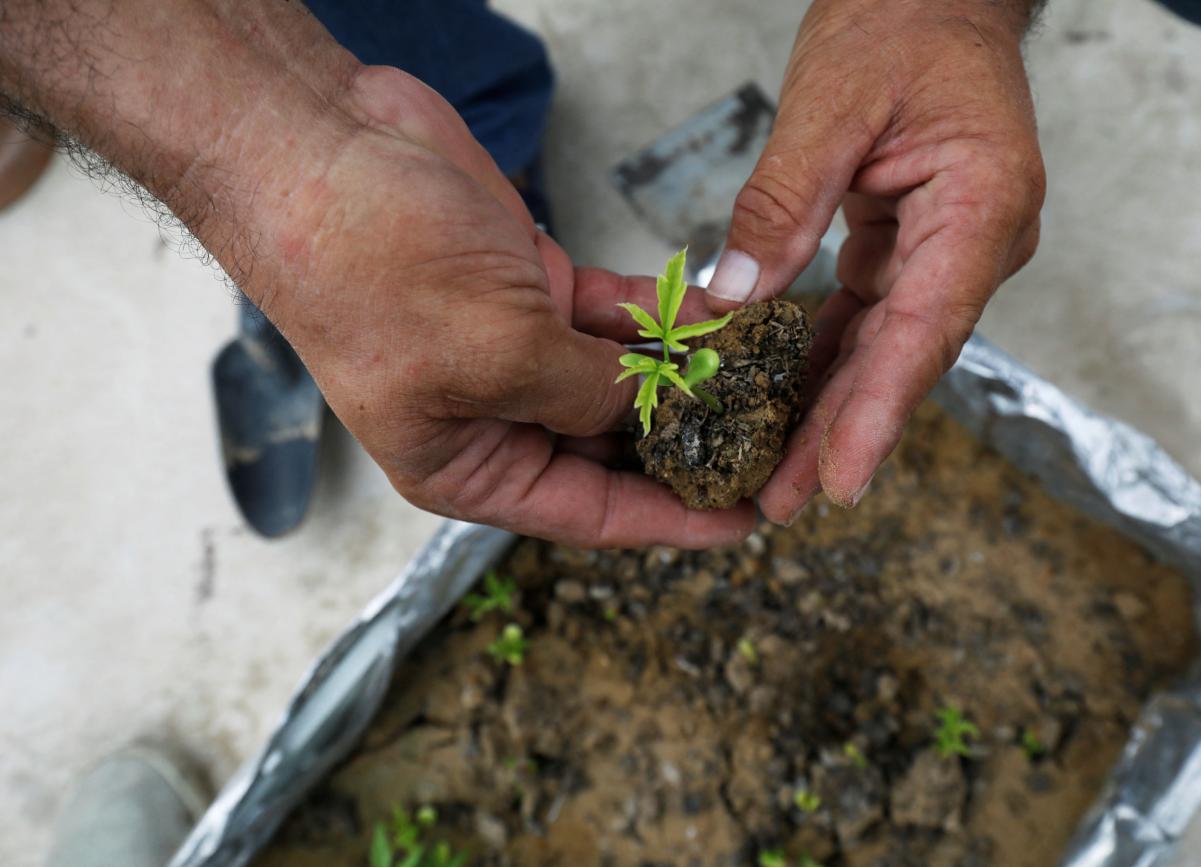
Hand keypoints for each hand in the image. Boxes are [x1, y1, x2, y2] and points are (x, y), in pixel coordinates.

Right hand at [247, 67, 754, 546]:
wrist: (323, 146)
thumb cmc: (369, 266)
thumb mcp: (497, 355)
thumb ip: (588, 394)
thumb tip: (655, 407)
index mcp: (466, 466)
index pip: (588, 513)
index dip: (671, 520)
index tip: (743, 520)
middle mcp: (494, 415)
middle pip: (612, 449)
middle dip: (686, 440)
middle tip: (767, 438)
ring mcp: (516, 347)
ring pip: (621, 376)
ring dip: (684, 372)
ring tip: (760, 375)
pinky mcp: (532, 285)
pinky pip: (615, 314)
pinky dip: (661, 314)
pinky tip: (718, 315)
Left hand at [706, 0, 1044, 521]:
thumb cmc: (899, 26)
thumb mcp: (829, 105)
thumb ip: (783, 203)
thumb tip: (736, 297)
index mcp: (981, 207)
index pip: (925, 329)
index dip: (880, 412)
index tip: (841, 479)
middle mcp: (974, 244)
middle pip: (904, 359)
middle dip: (843, 434)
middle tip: (783, 501)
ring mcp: (946, 251)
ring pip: (885, 350)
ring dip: (832, 412)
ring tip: (776, 477)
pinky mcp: (911, 250)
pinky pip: (867, 320)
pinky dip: (826, 363)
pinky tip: (784, 405)